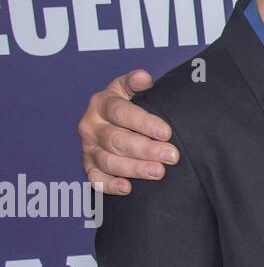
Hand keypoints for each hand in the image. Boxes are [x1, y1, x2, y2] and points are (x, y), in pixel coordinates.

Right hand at [78, 70, 175, 194]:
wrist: (112, 118)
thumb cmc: (129, 102)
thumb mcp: (129, 87)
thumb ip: (135, 82)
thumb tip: (144, 77)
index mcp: (101, 103)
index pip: (121, 112)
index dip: (144, 122)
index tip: (166, 132)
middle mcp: (90, 125)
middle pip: (116, 139)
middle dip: (146, 149)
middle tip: (171, 156)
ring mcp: (88, 147)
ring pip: (108, 161)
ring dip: (134, 168)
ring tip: (158, 172)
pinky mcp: (88, 165)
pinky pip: (94, 179)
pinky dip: (109, 185)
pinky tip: (127, 188)